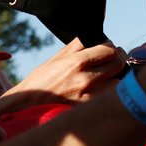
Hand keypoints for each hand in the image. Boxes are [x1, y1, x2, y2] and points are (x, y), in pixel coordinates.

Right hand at [0, 39, 125, 117]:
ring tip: (108, 74)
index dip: (113, 47)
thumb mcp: (57, 58)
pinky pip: (108, 96)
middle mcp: (85, 79)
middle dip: (119, 58)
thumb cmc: (42, 79)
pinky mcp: (88, 109)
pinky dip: (109, 91)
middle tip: (116, 58)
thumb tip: (94, 36)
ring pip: (118, 82)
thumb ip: (78, 46)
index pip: (110, 50)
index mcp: (77, 62)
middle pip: (118, 64)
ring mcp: (88, 96)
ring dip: (116, 76)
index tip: (110, 48)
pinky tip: (102, 88)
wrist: (26, 104)